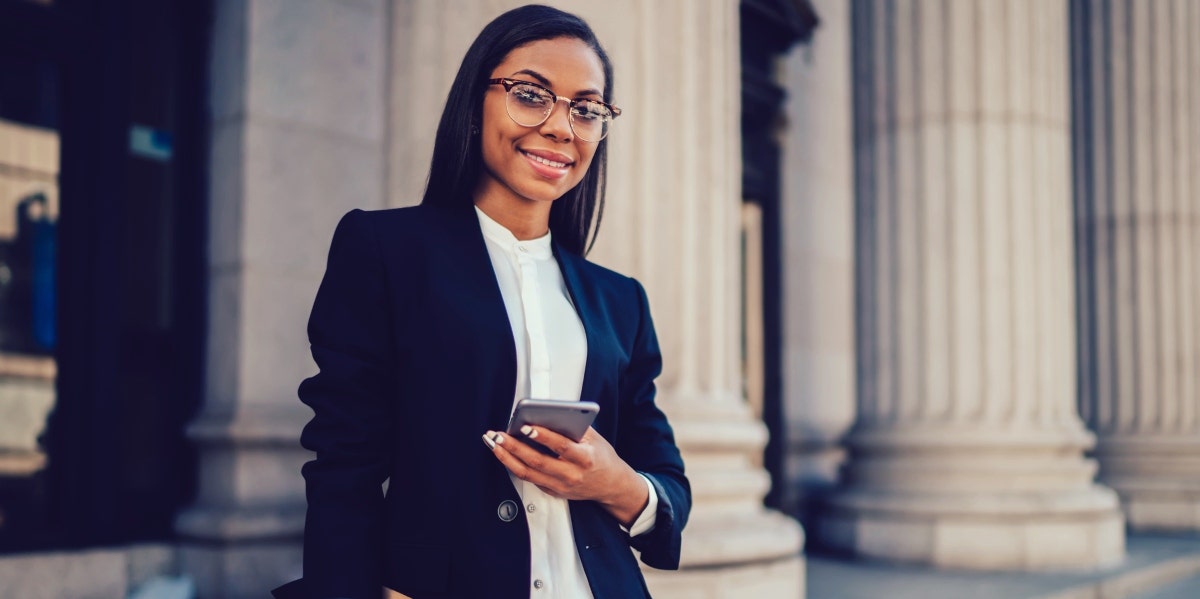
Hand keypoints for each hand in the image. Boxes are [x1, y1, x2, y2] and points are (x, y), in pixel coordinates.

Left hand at [483, 426, 648, 526]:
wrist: (610, 485)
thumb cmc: (601, 456)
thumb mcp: (594, 438)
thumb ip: (573, 427)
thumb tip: (546, 414)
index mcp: (585, 459)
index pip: (561, 447)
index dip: (543, 437)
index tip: (526, 426)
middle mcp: (571, 475)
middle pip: (538, 462)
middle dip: (514, 447)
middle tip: (498, 435)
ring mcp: (560, 486)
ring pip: (527, 473)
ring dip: (507, 457)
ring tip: (493, 443)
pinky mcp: (552, 491)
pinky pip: (529, 478)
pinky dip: (514, 465)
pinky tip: (504, 453)